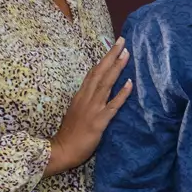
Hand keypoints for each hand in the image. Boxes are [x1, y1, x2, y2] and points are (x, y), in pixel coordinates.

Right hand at [47, 38, 131, 175]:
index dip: (104, 59)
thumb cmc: (70, 133)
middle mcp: (86, 98)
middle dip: (111, 55)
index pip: (94, 73)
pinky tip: (130, 84)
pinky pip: (113, 105)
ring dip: (117, 68)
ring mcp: (93, 108)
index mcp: (81, 95)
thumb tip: (98, 92)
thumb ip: (87, 101)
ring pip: (106, 83)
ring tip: (126, 54)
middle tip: (122, 41)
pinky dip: (121, 94)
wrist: (61, 150)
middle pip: (100, 72)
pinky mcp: (99, 121)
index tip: (114, 46)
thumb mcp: (77, 112)